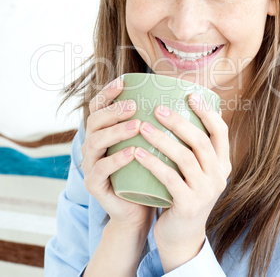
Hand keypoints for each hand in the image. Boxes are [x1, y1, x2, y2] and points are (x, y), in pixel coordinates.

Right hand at [81, 78, 154, 229]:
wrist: (140, 207)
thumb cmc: (147, 170)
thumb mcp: (149, 143)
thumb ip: (153, 123)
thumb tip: (178, 96)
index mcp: (104, 132)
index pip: (99, 107)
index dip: (108, 93)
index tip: (124, 81)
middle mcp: (93, 145)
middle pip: (94, 121)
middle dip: (113, 110)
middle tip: (134, 105)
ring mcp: (91, 164)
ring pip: (95, 142)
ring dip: (115, 131)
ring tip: (137, 125)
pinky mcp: (94, 184)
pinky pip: (101, 169)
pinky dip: (116, 159)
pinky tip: (132, 152)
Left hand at [134, 93, 230, 270]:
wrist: (182, 236)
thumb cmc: (184, 194)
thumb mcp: (196, 172)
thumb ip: (194, 149)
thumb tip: (180, 113)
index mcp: (223, 163)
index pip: (221, 131)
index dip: (207, 111)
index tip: (190, 95)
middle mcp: (219, 176)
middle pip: (200, 140)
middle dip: (178, 121)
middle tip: (157, 108)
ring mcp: (205, 191)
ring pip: (184, 157)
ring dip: (161, 140)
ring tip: (142, 127)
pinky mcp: (188, 205)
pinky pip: (169, 178)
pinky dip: (153, 163)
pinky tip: (137, 153)